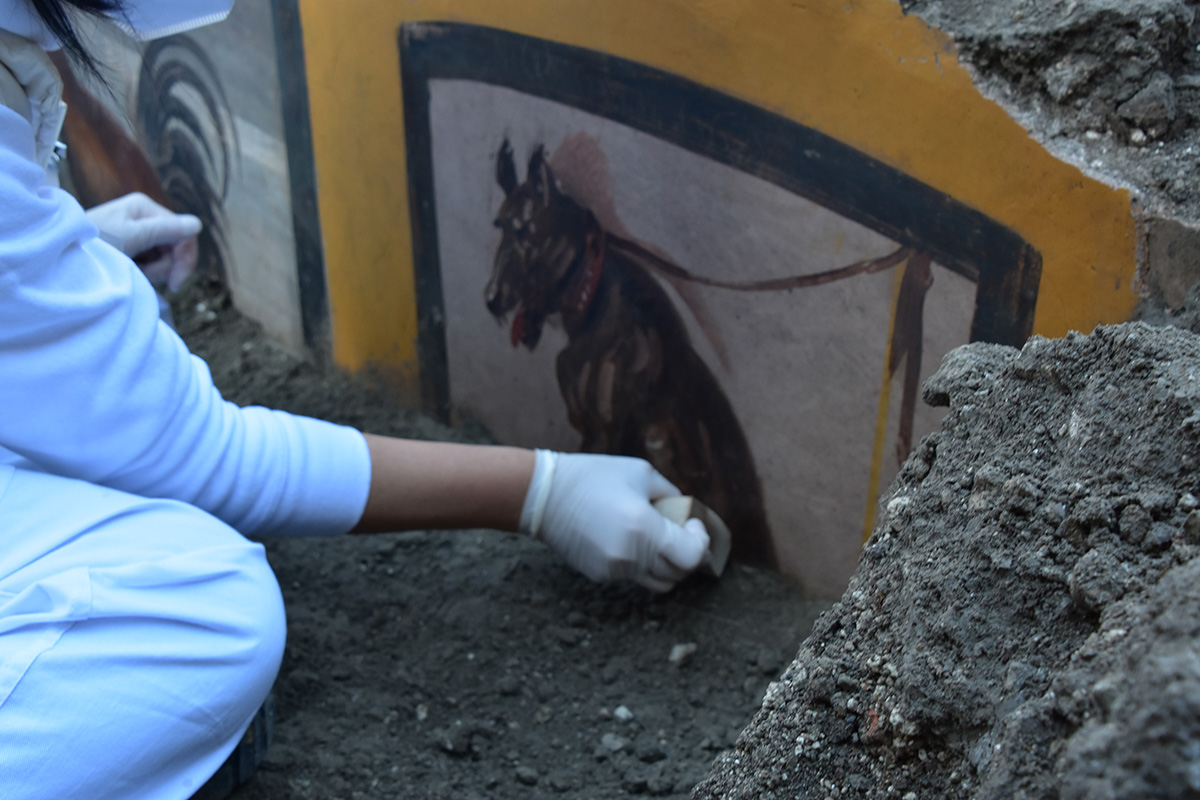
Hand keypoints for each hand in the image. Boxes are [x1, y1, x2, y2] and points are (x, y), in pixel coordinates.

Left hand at [86, 192, 201, 290]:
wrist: (61, 259)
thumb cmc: (94, 244)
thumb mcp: (132, 237)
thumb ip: (166, 230)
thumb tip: (197, 224)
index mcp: (145, 208)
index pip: (183, 233)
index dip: (184, 259)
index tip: (174, 285)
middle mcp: (143, 217)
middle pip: (174, 246)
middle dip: (165, 267)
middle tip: (146, 278)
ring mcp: (136, 232)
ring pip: (164, 257)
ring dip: (153, 271)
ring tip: (133, 273)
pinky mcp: (130, 247)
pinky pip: (150, 262)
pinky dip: (144, 271)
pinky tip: (131, 273)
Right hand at [521, 451, 709, 591]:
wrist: (544, 495)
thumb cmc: (593, 477)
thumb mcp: (640, 473)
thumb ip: (670, 495)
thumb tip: (685, 512)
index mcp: (644, 528)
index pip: (691, 557)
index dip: (700, 542)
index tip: (693, 524)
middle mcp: (631, 556)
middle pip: (678, 574)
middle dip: (687, 555)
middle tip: (682, 533)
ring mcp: (614, 569)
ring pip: (656, 581)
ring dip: (665, 564)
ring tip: (657, 539)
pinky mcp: (599, 575)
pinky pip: (632, 576)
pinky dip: (639, 563)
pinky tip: (626, 539)